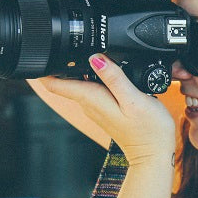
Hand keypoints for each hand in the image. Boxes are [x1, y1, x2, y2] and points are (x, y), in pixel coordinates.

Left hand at [39, 55, 176, 166]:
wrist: (154, 154)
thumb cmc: (148, 131)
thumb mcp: (134, 99)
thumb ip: (114, 78)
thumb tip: (96, 58)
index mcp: (92, 98)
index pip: (54, 84)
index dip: (44, 67)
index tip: (42, 52)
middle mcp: (89, 103)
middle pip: (65, 79)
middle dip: (64, 61)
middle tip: (70, 42)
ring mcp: (97, 107)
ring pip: (79, 82)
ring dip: (81, 67)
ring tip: (92, 51)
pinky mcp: (106, 108)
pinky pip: (93, 88)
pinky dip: (95, 76)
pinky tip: (107, 70)